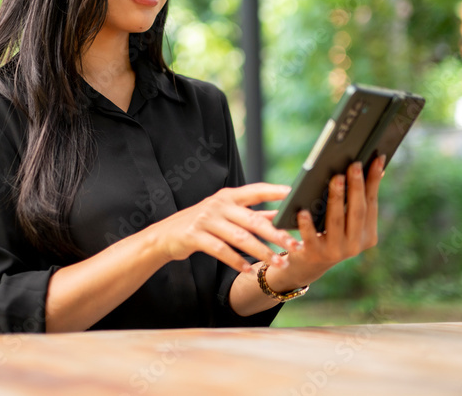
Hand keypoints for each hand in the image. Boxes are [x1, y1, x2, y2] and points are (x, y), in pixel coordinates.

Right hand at [149, 183, 300, 274]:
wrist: (166, 235)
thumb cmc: (203, 223)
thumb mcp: (226, 214)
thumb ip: (252, 214)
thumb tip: (282, 214)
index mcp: (228, 196)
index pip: (255, 190)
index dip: (275, 192)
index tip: (295, 195)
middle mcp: (218, 205)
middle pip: (252, 219)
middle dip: (276, 233)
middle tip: (295, 245)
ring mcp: (206, 219)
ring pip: (239, 237)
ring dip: (260, 251)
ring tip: (277, 262)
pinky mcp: (195, 235)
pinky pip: (220, 250)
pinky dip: (235, 261)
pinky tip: (248, 271)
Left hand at [269, 155, 385, 288]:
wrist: (309, 264)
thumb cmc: (330, 233)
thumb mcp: (348, 220)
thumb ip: (358, 199)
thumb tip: (375, 167)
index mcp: (367, 235)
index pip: (371, 203)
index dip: (374, 181)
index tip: (376, 159)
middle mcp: (355, 245)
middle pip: (357, 212)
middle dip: (356, 187)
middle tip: (354, 165)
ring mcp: (335, 252)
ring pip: (336, 222)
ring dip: (336, 199)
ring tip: (335, 179)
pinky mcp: (314, 255)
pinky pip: (311, 237)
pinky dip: (307, 225)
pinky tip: (303, 210)